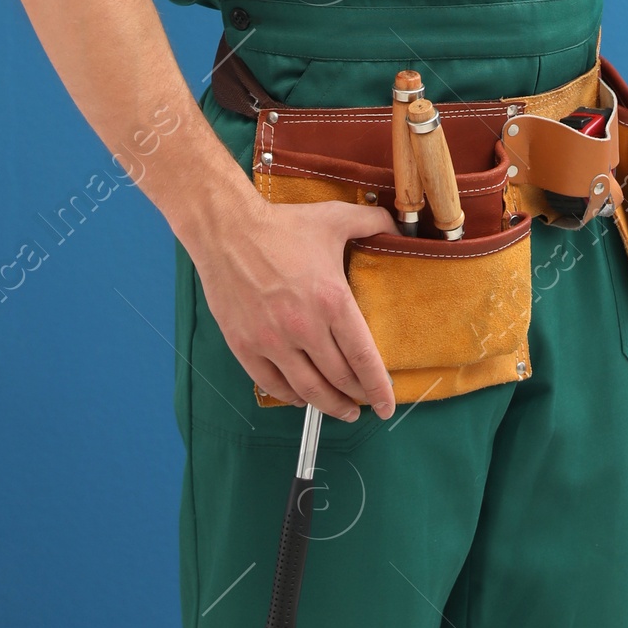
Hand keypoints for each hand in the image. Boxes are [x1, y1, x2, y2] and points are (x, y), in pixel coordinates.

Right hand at [194, 191, 397, 420]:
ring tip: (342, 411)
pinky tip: (302, 398)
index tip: (387, 405)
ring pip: (308, 389)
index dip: (378, 387)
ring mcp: (272, 340)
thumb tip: (400, 228)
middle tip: (366, 404)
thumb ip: (373, 222)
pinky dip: (291, 397)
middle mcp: (304, 327)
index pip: (363, 358)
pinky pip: (272, 384)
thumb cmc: (282, 225)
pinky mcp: (245, 346)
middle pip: (338, 378)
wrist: (227, 231)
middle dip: (357, 397)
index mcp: (332, 300)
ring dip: (328, 405)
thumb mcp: (335, 217)